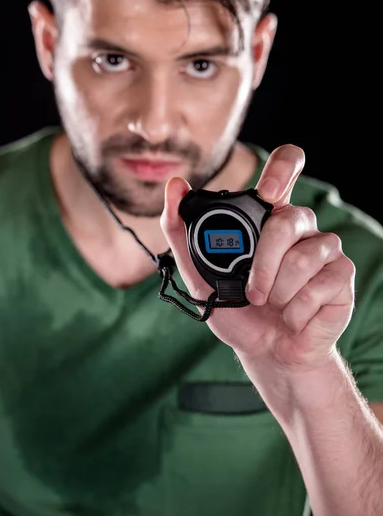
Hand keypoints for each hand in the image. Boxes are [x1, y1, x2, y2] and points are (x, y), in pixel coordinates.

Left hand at [160, 144, 355, 372]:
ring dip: (277, 293)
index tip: (268, 193)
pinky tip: (294, 316)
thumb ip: (181, 232)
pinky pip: (318, 286)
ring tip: (274, 305)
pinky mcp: (342, 275)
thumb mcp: (198, 275)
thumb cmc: (237, 310)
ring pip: (301, 258)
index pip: (287, 164)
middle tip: (252, 293)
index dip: (281, 168)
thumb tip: (174, 186)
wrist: (265, 351)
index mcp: (268, 216)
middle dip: (262, 267)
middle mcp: (300, 225)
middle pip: (287, 220)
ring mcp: (325, 248)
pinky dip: (296, 311)